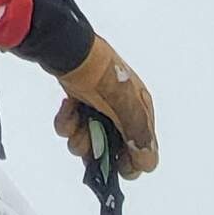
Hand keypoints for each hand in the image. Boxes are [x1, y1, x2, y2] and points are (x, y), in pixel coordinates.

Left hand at [53, 37, 157, 177]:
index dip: (129, 162)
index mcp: (140, 114)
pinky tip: (68, 106)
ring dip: (79, 138)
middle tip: (91, 139)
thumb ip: (138, 137)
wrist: (70, 50)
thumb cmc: (103, 75)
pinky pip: (71, 128)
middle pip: (112, 152)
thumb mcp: (126, 107)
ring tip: (77, 121)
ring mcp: (98, 112)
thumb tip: (147, 164)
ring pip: (88, 144)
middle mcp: (122, 115)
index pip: (143, 152)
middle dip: (98, 151)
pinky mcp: (78, 107)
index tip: (116, 164)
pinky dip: (67, 122)